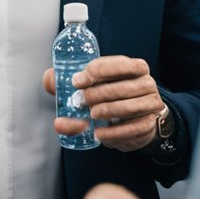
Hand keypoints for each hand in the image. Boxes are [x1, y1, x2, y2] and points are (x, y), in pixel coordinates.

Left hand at [43, 56, 164, 151]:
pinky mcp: (149, 125)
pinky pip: (133, 128)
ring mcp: (150, 104)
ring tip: (92, 116)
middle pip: (122, 87)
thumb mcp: (93, 84)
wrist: (137, 118)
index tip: (77, 81)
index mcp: (133, 67)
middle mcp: (146, 83)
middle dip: (98, 94)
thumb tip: (49, 81)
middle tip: (82, 101)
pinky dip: (115, 133)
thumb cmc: (110, 96)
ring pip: (130, 107)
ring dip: (108, 111)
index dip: (96, 72)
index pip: (118, 64)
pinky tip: (100, 134)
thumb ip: (67, 81)